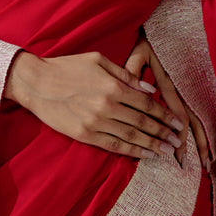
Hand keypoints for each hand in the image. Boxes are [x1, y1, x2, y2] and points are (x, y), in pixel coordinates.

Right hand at [4, 49, 186, 160]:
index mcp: (112, 85)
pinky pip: (113, 145)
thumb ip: (126, 75)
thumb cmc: (68, 67)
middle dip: (163, 132)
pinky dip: (131, 151)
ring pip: (131, 137)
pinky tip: (145, 155)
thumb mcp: (98, 60)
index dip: (164, 114)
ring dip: (152, 145)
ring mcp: (95, 122)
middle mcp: (106, 106)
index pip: (146, 103)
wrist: (36, 82)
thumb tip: (149, 89)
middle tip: (178, 141)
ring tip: (167, 151)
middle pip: (142, 122)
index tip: (177, 122)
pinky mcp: (85, 134)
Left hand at [124, 35, 210, 169]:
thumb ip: (134, 70)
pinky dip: (203, 128)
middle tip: (196, 167)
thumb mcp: (140, 52)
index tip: (177, 155)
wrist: (170, 28)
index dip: (178, 137)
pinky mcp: (190, 88)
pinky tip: (206, 142)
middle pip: (192, 122)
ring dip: (202, 140)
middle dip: (194, 145)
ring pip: (199, 118)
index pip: (177, 115)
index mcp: (169, 84)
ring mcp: (188, 90)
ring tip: (207, 162)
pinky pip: (198, 111)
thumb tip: (131, 88)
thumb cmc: (152, 41)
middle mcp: (182, 90)